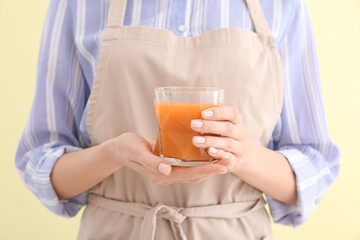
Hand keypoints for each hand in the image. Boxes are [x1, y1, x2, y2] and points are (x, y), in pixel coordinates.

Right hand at [112, 132, 226, 184]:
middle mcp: (166, 176)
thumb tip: (167, 170)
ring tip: (225, 159)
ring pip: (192, 172)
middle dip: (212, 169)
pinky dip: (200, 163)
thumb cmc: (127, 148)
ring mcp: (168, 172)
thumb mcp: (137, 151)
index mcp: (160, 175)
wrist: (118, 150)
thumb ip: (151, 161)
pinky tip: (209, 155)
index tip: (222, 165)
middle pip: (194, 175)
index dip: (205, 170)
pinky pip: (188, 167)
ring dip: (209, 167)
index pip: (187, 174)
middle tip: (230, 161)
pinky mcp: (168, 166)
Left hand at [190, 107, 246, 171]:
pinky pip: (229, 158)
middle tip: (193, 124)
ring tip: (195, 140)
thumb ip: (207, 118)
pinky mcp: (235, 161)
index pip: (232, 113)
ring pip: (227, 144)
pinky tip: (209, 151)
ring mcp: (239, 148)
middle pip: (228, 128)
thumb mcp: (219, 123)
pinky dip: (219, 154)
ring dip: (211, 141)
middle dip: (210, 126)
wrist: (237, 155)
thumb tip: (182, 111)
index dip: (219, 113)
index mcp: (236, 121)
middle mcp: (240, 134)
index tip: (203, 113)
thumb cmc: (222, 134)